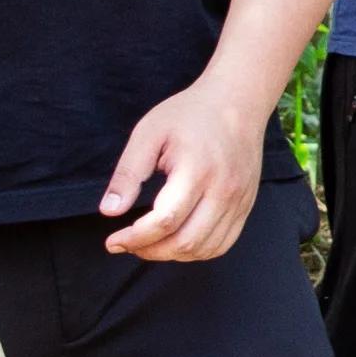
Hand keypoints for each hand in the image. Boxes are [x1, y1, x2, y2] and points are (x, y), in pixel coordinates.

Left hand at [103, 73, 272, 261]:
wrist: (238, 102)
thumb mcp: (148, 134)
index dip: (135, 238)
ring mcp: (238, 201)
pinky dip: (197, 252)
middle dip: (149, 251)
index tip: (113, 241)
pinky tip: (177, 240)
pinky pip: (222, 244)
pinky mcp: (246, 206)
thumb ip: (128, 174)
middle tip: (127, 243)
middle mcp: (223, 190)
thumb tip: (109, 212)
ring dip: (172, 254)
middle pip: (185, 242)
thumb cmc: (189, 115)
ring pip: (204, 249)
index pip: (165, 221)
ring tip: (150, 243)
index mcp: (196, 170)